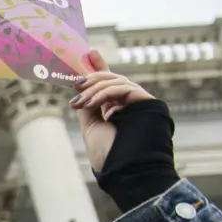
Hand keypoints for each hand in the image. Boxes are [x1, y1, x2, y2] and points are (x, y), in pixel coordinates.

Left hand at [70, 49, 156, 171]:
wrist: (126, 169)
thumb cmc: (108, 154)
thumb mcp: (91, 127)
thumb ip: (88, 106)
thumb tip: (81, 88)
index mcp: (116, 111)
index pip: (108, 84)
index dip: (99, 67)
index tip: (90, 53)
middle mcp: (129, 105)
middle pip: (112, 78)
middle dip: (93, 75)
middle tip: (76, 81)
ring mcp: (138, 102)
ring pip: (115, 81)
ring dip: (94, 88)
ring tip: (78, 102)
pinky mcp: (146, 100)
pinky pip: (122, 87)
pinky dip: (103, 92)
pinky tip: (89, 102)